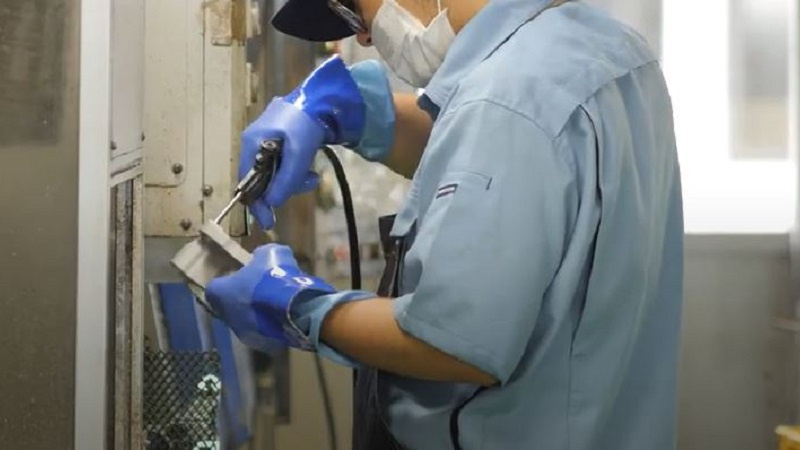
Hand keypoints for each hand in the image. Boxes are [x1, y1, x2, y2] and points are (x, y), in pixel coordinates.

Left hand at [205, 244, 335, 351]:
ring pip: (247, 322)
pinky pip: (265, 333)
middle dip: (243, 299)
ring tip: (276, 304)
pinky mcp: (263, 345)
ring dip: (257, 314)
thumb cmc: (274, 278)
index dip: (228, 281)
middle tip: (260, 289)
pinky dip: (272, 326)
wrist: (294, 308)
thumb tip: (261, 257)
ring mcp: (244, 334)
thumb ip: (261, 255)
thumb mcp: (271, 254)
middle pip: (230, 307)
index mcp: (220, 293)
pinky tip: (286, 316)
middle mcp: (226, 317)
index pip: (215, 287)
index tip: (242, 276)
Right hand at [240, 55, 365, 228]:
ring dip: (294, 180)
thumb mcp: (298, 154)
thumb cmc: (306, 123)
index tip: (268, 222)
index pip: (247, 182)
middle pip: (262, 179)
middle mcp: (254, 142)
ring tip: (313, 177)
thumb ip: (286, 179)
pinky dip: (296, 171)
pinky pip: (283, 165)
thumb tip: (272, 203)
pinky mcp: (279, 141)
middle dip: (284, 187)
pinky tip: (311, 170)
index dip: (257, 204)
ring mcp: (266, 141)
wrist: (323, 99)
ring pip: (275, 173)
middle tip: (307, 185)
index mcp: (251, 143)